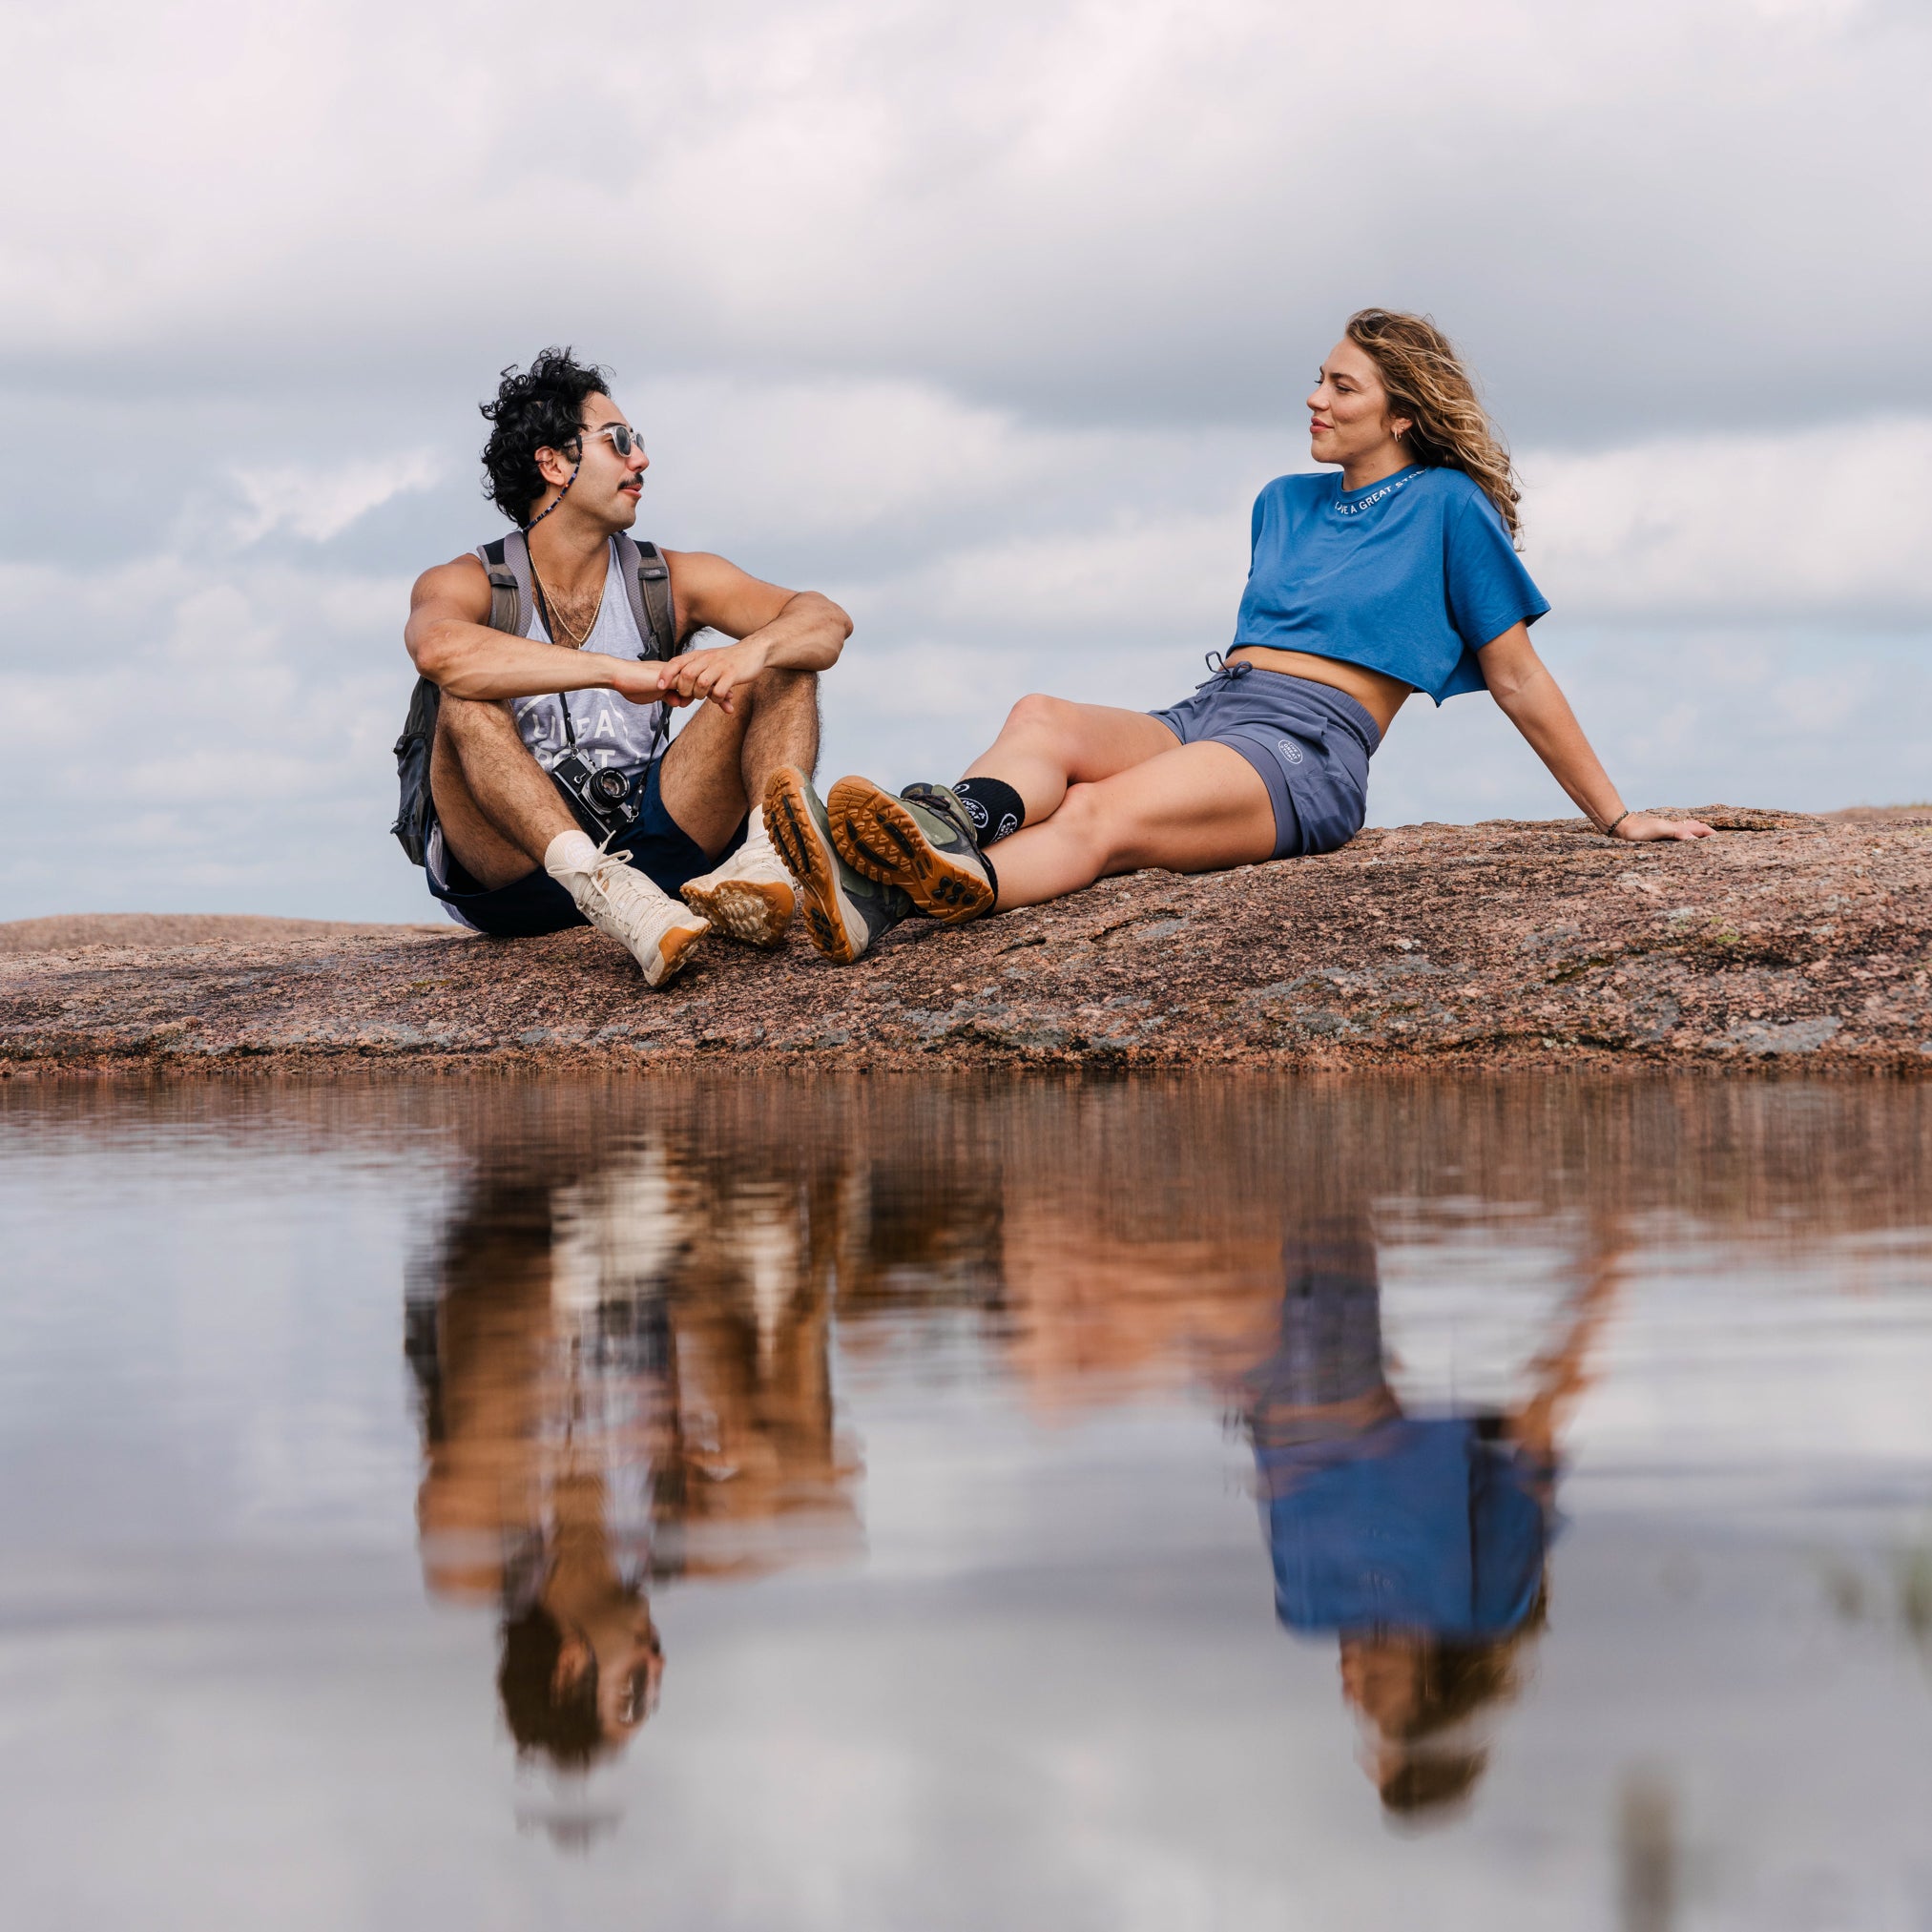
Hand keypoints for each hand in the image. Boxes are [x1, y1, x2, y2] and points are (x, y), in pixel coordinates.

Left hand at [650, 637, 771, 711]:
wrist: (753, 651)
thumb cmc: (729, 661)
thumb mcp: (708, 663)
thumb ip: (694, 678)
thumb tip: (679, 698)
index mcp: (698, 655)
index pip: (676, 662)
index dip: (666, 675)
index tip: (660, 686)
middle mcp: (707, 659)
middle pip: (687, 674)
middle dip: (684, 690)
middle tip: (690, 696)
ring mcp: (720, 666)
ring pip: (702, 683)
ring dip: (701, 695)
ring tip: (705, 697)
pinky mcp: (733, 674)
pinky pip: (720, 690)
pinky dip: (717, 698)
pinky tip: (720, 698)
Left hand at [1612, 812, 1712, 841]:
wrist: (1622, 827)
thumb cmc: (1641, 829)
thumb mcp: (1660, 830)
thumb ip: (1678, 833)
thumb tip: (1694, 839)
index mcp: (1678, 827)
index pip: (1700, 829)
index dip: (1711, 834)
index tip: (1723, 841)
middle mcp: (1674, 828)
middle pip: (1696, 828)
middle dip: (1707, 833)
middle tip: (1717, 841)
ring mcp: (1666, 831)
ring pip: (1687, 831)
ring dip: (1697, 835)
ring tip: (1704, 841)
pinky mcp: (1658, 836)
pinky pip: (1676, 837)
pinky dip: (1684, 839)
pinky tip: (1681, 843)